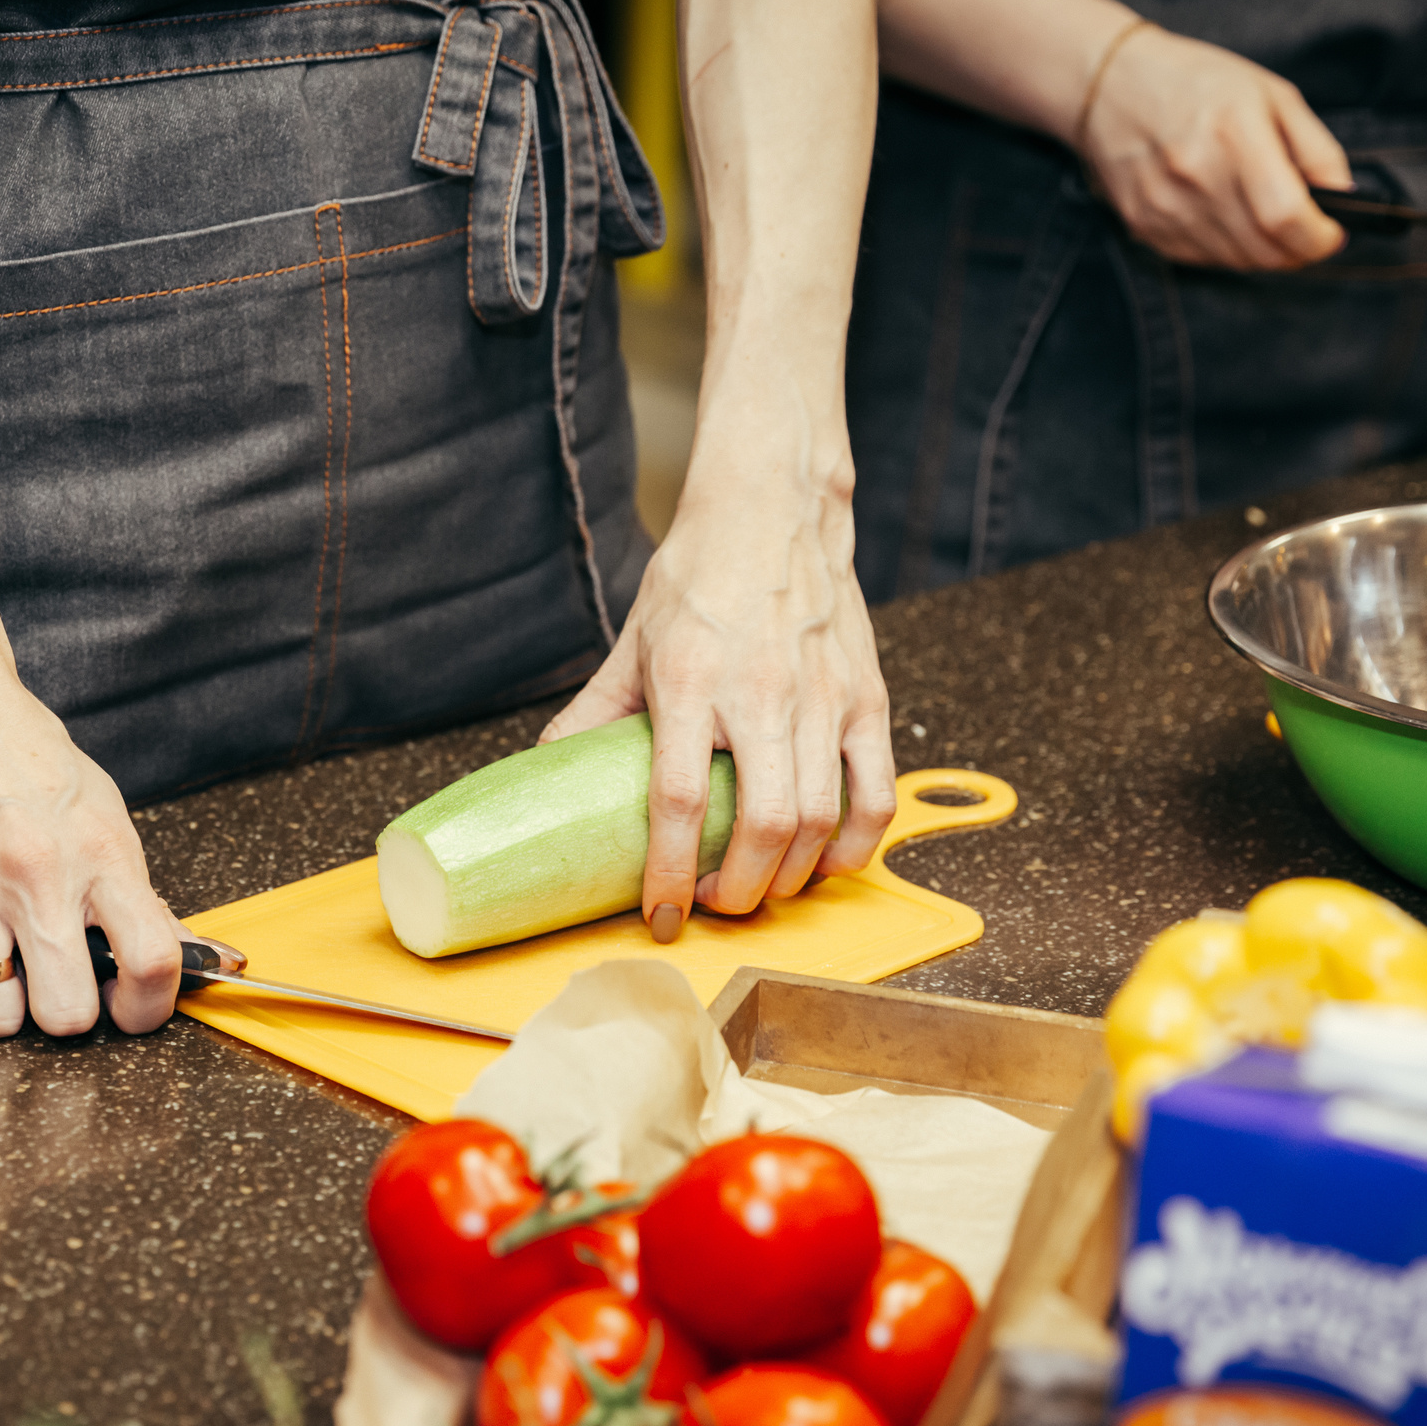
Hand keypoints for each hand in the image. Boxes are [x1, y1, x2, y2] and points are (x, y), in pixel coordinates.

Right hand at [0, 579, 181, 1037]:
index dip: (150, 1006)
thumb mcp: (101, 808)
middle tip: (57, 982)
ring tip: (0, 967)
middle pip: (67, 1014)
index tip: (133, 1007)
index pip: (152, 959)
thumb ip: (136, 889)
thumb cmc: (20, 750)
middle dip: (67, 1011)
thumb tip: (182, 952)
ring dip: (1, 1008)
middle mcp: (35, 874)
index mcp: (99, 851)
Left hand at [540, 458, 896, 938]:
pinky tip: (826, 860)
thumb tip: (551, 772)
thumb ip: (593, 714)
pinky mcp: (866, 698)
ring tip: (760, 888)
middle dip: (738, 891)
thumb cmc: (699, 578)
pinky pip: (875, 794)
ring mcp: (822, 698)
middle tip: (713, 905)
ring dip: (789, 877)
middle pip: (763, 827)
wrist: (773, 511)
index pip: (680, 802)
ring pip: (819, 821)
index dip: (670, 873)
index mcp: (689, 682)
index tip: (659, 915)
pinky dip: (854, 845)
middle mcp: (761, 693)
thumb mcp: (631, 644)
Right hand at [1077, 24, 1350, 271]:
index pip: (1284, 216)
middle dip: (1297, 250)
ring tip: (1265, 219)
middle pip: (1263, 250)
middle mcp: (1195, 177)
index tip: (1332, 235)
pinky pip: (1202, 259)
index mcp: (1234, 135)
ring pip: (1235, 262)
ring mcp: (1165, 208)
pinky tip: (1226, 217)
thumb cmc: (1198, 83)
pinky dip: (1226, 249)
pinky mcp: (1145, 227)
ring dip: (1262, 252)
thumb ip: (1316, 149)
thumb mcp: (1272, 96)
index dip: (1318, 239)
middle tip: (1305, 230)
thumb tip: (1342, 198)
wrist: (1112, 89)